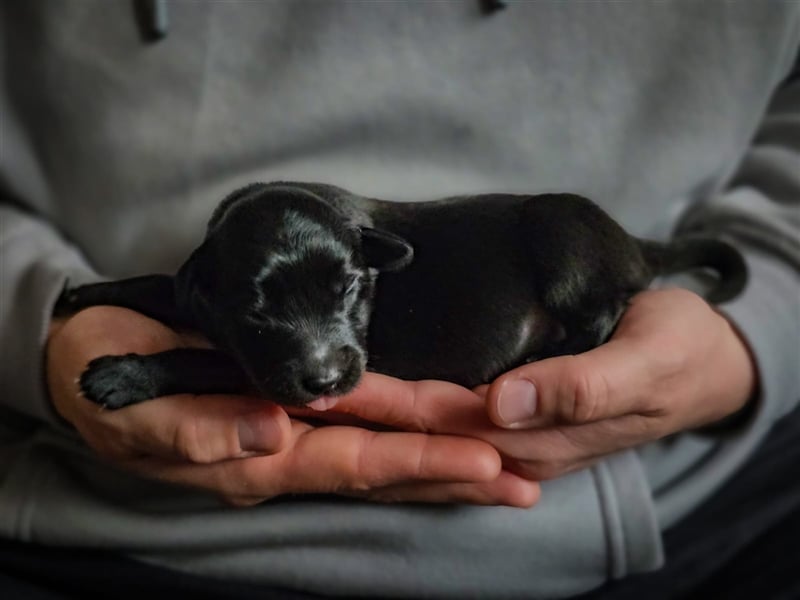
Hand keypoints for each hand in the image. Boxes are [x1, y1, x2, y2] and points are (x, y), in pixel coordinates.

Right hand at [46, 306, 532, 505]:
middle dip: (456, 469)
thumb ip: (199, 433)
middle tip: (525, 477)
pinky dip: (409, 426)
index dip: (420, 462)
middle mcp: (288, 447)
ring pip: (383, 444)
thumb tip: (269, 434)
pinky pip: (361, 418)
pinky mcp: (291, 395)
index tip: (483, 463)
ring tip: (509, 467)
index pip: (356, 462)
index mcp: (258, 457)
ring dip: (445, 454)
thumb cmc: (107, 386)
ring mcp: (294, 425)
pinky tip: (446, 427)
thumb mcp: (137, 415)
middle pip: (387, 461)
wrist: (87, 364)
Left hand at [322, 289, 755, 482]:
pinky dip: (401, 407)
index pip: (440, 422)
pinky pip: (446, 414)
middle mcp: (513, 442)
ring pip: (424, 427)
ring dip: (366, 414)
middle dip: (354, 412)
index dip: (379, 406)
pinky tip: (367, 395)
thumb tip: (505, 403)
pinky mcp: (512, 414)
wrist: (701, 360)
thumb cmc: (679, 353)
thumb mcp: (647, 362)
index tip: (324, 388)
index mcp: (539, 435)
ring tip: (307, 394)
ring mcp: (511, 432)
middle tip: (289, 386)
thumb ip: (581, 386)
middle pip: (418, 428)